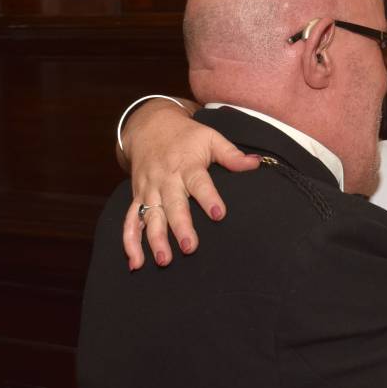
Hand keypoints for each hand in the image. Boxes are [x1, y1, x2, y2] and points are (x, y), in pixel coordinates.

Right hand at [121, 99, 260, 269]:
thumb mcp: (211, 138)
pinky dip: (129, 242)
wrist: (149, 125)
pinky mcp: (137, 197)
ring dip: (155, 239)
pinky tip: (136, 262)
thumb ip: (232, 155)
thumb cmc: (186, 136)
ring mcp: (149, 190)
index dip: (208, 197)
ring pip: (150, 216)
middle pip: (173, 205)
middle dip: (180, 226)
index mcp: (187, 166)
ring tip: (165, 260)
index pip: (199, 183)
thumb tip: (256, 163)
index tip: (218, 214)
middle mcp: (166, 180)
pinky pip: (130, 221)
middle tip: (190, 247)